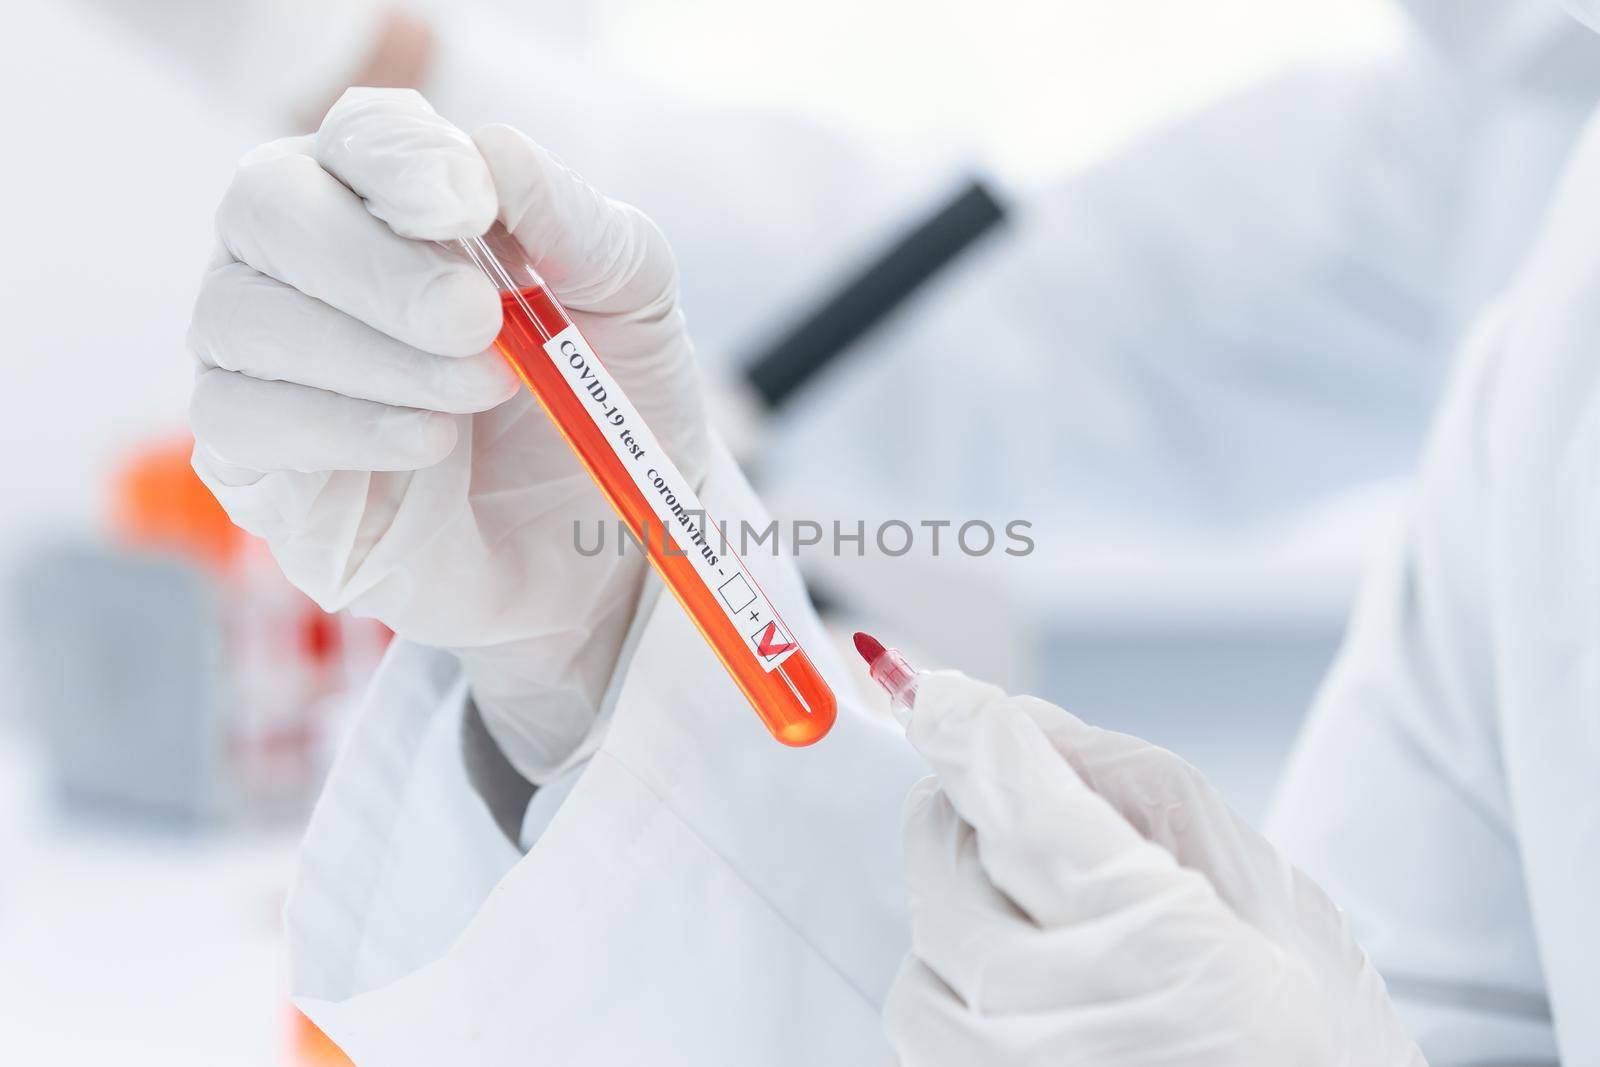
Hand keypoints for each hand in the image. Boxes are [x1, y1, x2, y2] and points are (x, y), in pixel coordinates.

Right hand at [188, 88, 706, 782]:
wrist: (605, 544)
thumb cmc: (605, 396)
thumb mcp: (628, 297)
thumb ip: (572, 219)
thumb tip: (492, 151)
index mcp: (397, 195)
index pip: (360, 135)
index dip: (399, 159)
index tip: (465, 207)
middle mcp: (307, 258)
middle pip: (267, 204)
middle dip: (373, 262)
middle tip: (474, 319)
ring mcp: (266, 356)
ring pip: (243, 314)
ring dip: (372, 353)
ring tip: (481, 391)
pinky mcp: (254, 460)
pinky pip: (240, 419)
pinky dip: (337, 425)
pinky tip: (428, 442)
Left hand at [886, 672, 1424, 1065]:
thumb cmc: (1314, 1044)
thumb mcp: (1275, 901)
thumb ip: (1144, 791)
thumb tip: (1026, 722)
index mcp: (1163, 954)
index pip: (1023, 808)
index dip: (973, 737)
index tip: (944, 696)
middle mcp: (1059, 1025)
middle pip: (947, 854)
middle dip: (977, 814)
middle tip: (1046, 831)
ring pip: (925, 925)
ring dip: (974, 902)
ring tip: (1072, 944)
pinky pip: (923, 999)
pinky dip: (962, 974)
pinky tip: (1047, 998)